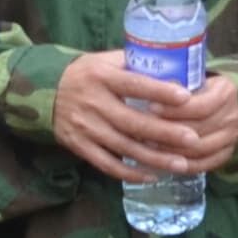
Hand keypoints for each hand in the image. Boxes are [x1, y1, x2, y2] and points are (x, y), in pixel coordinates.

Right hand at [47, 50, 237, 182]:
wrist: (44, 91)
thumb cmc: (85, 74)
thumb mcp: (104, 60)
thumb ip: (134, 64)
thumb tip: (172, 68)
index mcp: (102, 77)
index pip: (134, 85)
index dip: (160, 92)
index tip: (186, 98)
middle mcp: (94, 103)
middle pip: (133, 122)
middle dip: (165, 133)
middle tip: (193, 139)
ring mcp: (86, 127)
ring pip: (124, 147)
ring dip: (154, 158)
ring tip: (181, 164)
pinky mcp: (79, 146)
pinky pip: (107, 164)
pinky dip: (129, 173)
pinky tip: (151, 176)